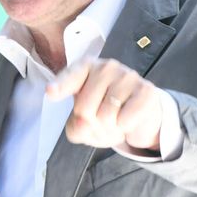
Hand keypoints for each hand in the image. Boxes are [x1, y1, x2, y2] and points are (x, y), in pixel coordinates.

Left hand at [47, 58, 162, 151]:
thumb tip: (83, 124)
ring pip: (106, 117)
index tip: (50, 92)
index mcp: (85, 68)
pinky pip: (125, 119)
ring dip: (109, 129)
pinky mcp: (146, 90)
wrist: (141, 115)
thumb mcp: (84, 123)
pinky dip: (124, 128)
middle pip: (84, 109)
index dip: (60, 87)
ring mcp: (127, 76)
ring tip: (116, 122)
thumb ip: (76, 127)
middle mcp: (106, 67)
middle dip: (92, 125)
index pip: (70, 77)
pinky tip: (129, 120)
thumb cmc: (106, 113)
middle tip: (102, 122)